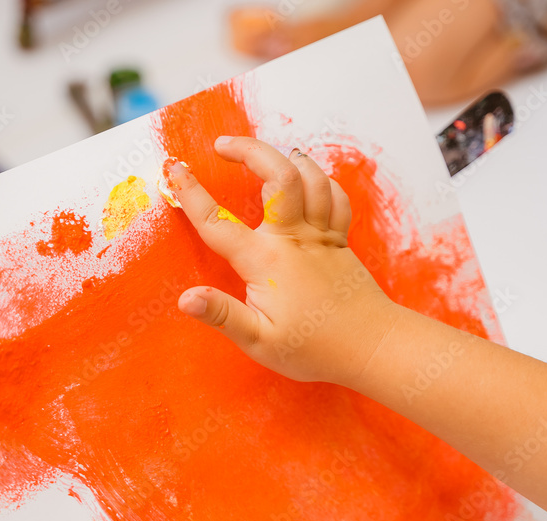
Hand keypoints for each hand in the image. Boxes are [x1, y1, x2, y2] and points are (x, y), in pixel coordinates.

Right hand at [168, 136, 397, 386]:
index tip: (173, 170)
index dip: (191, 193)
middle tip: (222, 145)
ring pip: (310, 179)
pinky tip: (307, 180)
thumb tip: (186, 298)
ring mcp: (322, 237)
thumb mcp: (259, 341)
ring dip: (285, 158)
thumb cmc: (315, 349)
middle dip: (248, 150)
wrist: (373, 347)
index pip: (218, 221)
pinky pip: (335, 197)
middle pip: (277, 176)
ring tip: (264, 155)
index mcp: (266, 262)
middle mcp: (295, 239)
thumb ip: (222, 315)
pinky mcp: (341, 242)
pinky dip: (320, 181)